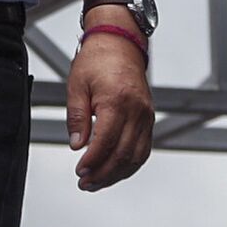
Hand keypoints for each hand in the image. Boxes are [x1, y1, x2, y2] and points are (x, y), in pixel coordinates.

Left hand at [66, 23, 152, 191]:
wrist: (119, 43)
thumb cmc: (96, 60)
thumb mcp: (76, 85)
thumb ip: (77, 116)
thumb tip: (77, 144)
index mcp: (117, 101)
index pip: (106, 142)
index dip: (93, 161)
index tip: (79, 170)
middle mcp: (137, 111)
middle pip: (123, 154)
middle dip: (104, 173)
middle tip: (86, 183)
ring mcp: (146, 116)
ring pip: (136, 155)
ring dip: (118, 173)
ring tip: (98, 182)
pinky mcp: (149, 118)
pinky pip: (143, 148)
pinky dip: (130, 163)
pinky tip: (115, 170)